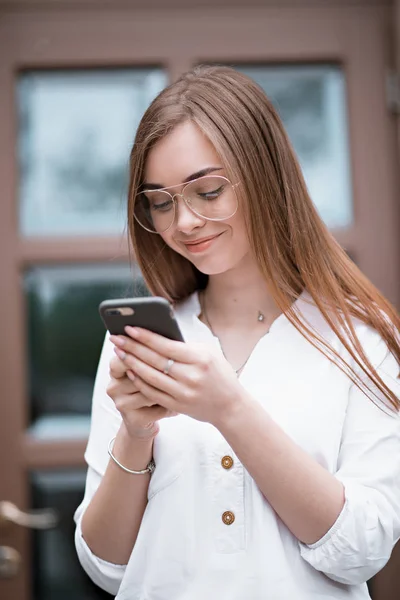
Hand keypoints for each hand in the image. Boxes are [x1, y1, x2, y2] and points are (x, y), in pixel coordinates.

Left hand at [109, 326, 244, 427]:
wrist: (230, 406)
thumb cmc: (219, 374)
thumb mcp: (209, 353)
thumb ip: (185, 346)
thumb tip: (156, 334)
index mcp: (200, 359)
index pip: (166, 346)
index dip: (145, 337)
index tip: (129, 328)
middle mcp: (191, 376)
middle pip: (154, 360)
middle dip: (132, 347)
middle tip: (116, 338)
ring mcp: (183, 393)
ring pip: (150, 376)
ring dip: (131, 363)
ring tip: (119, 352)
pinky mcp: (177, 406)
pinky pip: (152, 392)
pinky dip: (139, 381)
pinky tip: (130, 371)